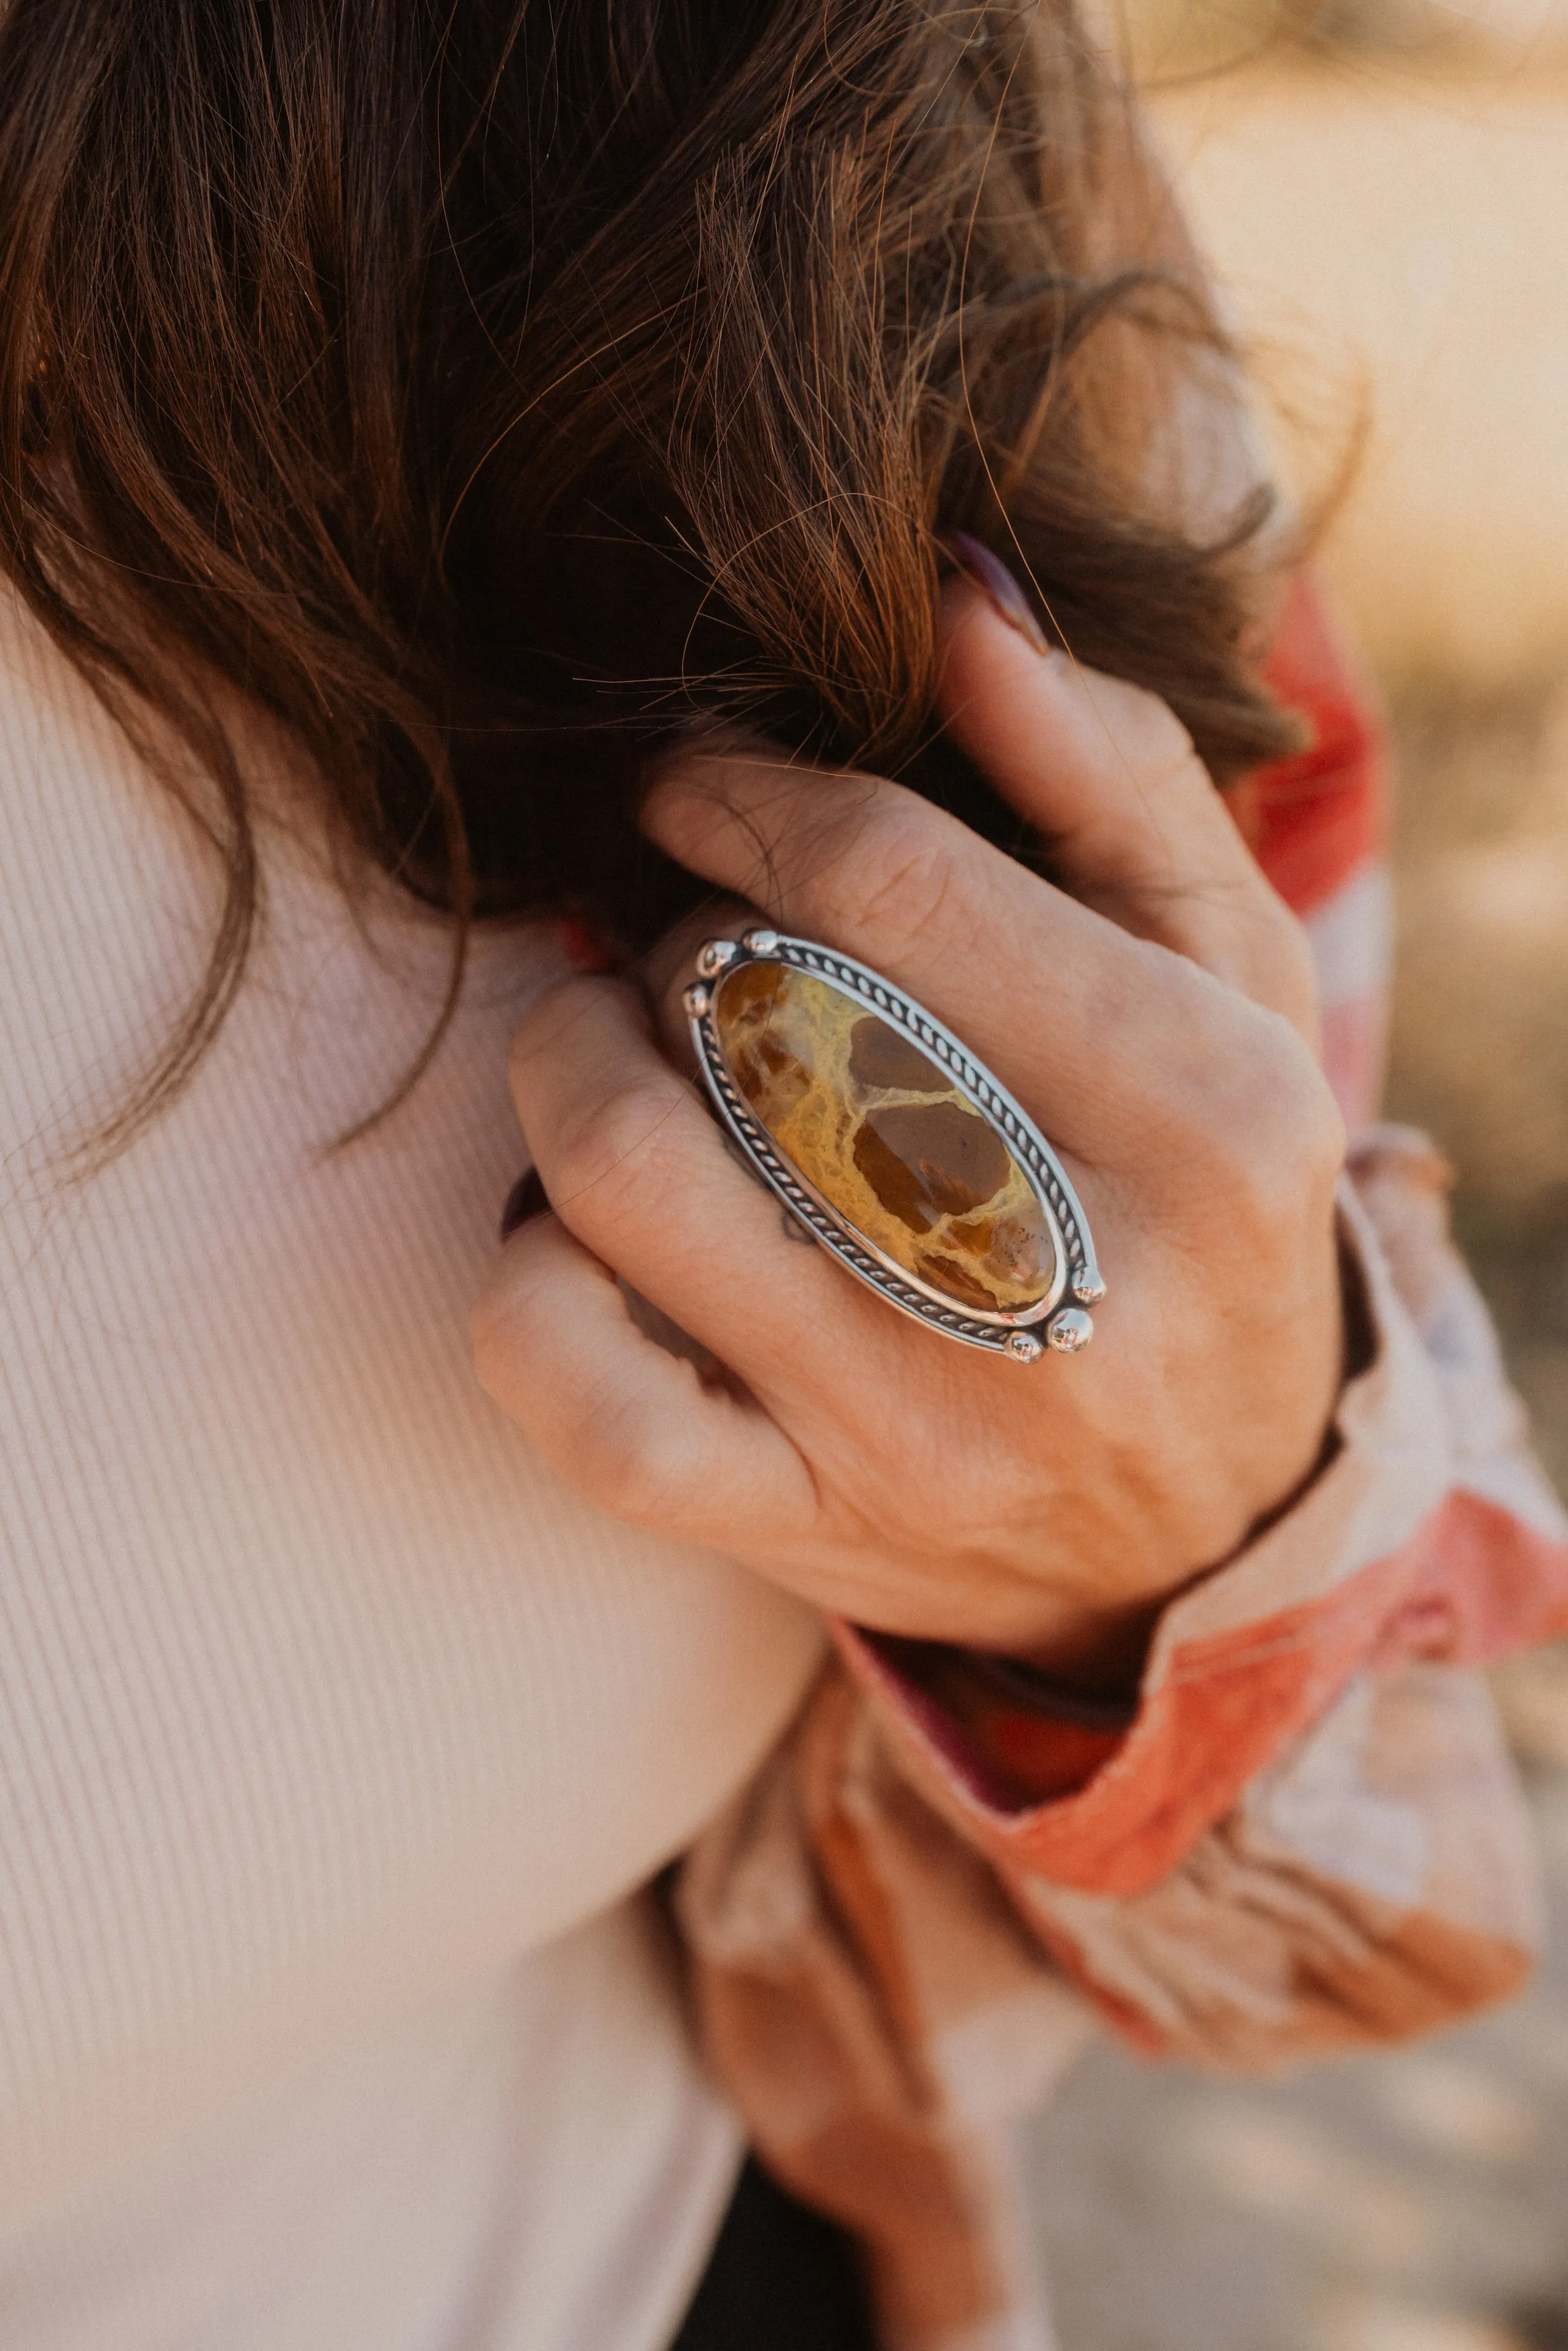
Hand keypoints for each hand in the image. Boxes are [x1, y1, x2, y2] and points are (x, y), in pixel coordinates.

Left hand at [472, 578, 1345, 1675]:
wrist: (1211, 1525)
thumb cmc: (1208, 1204)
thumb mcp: (1230, 978)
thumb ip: (1110, 778)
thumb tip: (959, 604)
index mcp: (1202, 1111)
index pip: (887, 881)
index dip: (741, 796)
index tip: (691, 787)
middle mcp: (1070, 1281)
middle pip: (749, 1013)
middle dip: (677, 939)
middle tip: (701, 948)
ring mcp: (926, 1425)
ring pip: (632, 1182)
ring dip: (571, 1067)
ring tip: (618, 1048)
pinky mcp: (811, 1524)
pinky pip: (577, 1398)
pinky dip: (526, 1281)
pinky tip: (578, 1232)